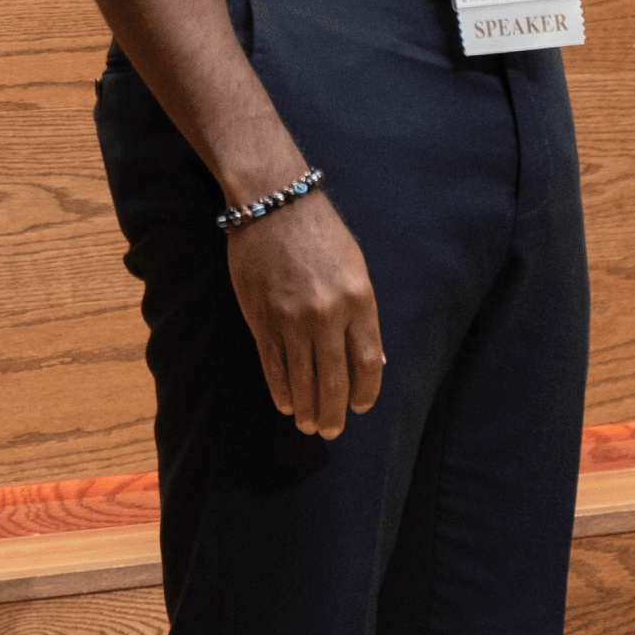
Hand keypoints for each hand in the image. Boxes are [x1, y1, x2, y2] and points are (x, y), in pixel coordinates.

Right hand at [227, 195, 384, 438]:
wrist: (273, 202)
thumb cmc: (319, 232)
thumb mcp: (355, 267)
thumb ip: (363, 313)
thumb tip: (372, 360)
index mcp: (358, 299)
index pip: (368, 363)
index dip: (365, 392)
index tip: (359, 408)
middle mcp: (328, 314)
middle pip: (334, 379)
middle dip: (333, 412)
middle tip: (329, 431)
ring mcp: (292, 318)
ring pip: (302, 378)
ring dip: (305, 408)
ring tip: (306, 423)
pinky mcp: (262, 317)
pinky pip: (273, 364)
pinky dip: (280, 388)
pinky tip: (285, 402)